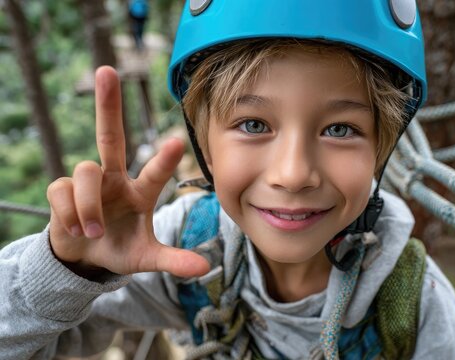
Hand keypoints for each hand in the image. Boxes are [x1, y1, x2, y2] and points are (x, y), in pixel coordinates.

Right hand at [46, 66, 208, 277]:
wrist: (85, 257)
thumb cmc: (120, 249)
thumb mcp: (147, 258)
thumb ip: (173, 261)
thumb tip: (205, 269)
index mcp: (141, 191)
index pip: (155, 171)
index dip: (165, 159)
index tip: (177, 141)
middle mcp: (115, 178)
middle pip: (110, 135)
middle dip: (108, 105)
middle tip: (107, 70)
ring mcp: (88, 181)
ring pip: (85, 170)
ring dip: (89, 205)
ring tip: (93, 232)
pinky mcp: (62, 189)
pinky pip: (62, 190)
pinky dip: (70, 213)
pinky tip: (77, 230)